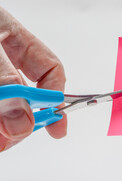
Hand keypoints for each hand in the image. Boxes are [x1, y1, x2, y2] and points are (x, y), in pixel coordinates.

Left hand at [0, 7, 66, 150]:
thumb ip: (4, 79)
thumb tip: (23, 118)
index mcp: (12, 39)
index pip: (49, 69)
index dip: (54, 97)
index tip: (54, 124)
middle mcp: (0, 62)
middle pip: (24, 98)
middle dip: (21, 122)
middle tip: (11, 137)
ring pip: (2, 112)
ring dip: (0, 130)